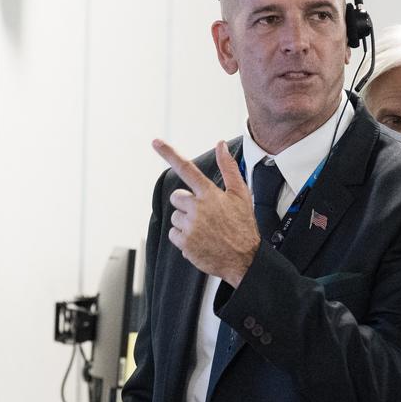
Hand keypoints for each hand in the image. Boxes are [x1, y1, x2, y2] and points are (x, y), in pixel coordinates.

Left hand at [154, 140, 260, 286]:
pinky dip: (183, 238)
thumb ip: (229, 168)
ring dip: (185, 222)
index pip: (187, 168)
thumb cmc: (243, 227)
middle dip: (186, 204)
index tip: (155, 142)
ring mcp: (190, 226)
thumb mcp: (241, 195)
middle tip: (204, 215)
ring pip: (175, 217)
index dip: (169, 153)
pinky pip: (173, 234)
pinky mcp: (185, 243)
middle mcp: (198, 208)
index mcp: (210, 194)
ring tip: (205, 230)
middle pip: (176, 197)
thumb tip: (221, 145)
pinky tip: (199, 240)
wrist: (244, 259)